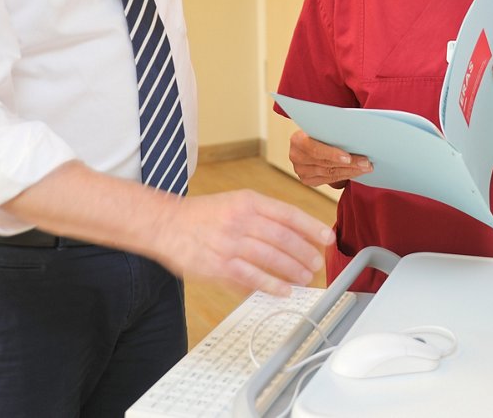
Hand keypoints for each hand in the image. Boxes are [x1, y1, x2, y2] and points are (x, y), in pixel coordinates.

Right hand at [156, 189, 334, 296]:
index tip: (327, 237)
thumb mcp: (235, 202)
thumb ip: (263, 215)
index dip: (311, 227)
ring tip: (305, 277)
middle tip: (317, 263)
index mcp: (248, 201)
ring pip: (271, 258)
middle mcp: (241, 220)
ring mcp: (230, 244)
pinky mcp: (219, 266)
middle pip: (284, 238)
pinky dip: (271, 286)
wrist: (165, 224)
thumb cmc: (202, 215)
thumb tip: (294, 232)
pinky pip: (251, 278)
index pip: (288, 214)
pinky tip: (283, 291)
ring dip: (293, 270)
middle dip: (306, 253)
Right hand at [289, 129, 372, 187]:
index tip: (348, 157)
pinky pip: (329, 180)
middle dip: (349, 164)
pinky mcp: (308, 180)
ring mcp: (301, 171)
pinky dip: (345, 176)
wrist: (309, 139)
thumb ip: (333, 131)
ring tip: (366, 167)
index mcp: (297, 140)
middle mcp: (296, 157)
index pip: (315, 149)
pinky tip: (356, 172)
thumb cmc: (319, 129)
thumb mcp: (323, 125)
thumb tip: (355, 135)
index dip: (332, 154)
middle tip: (366, 163)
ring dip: (351, 171)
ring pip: (329, 173)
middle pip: (326, 163)